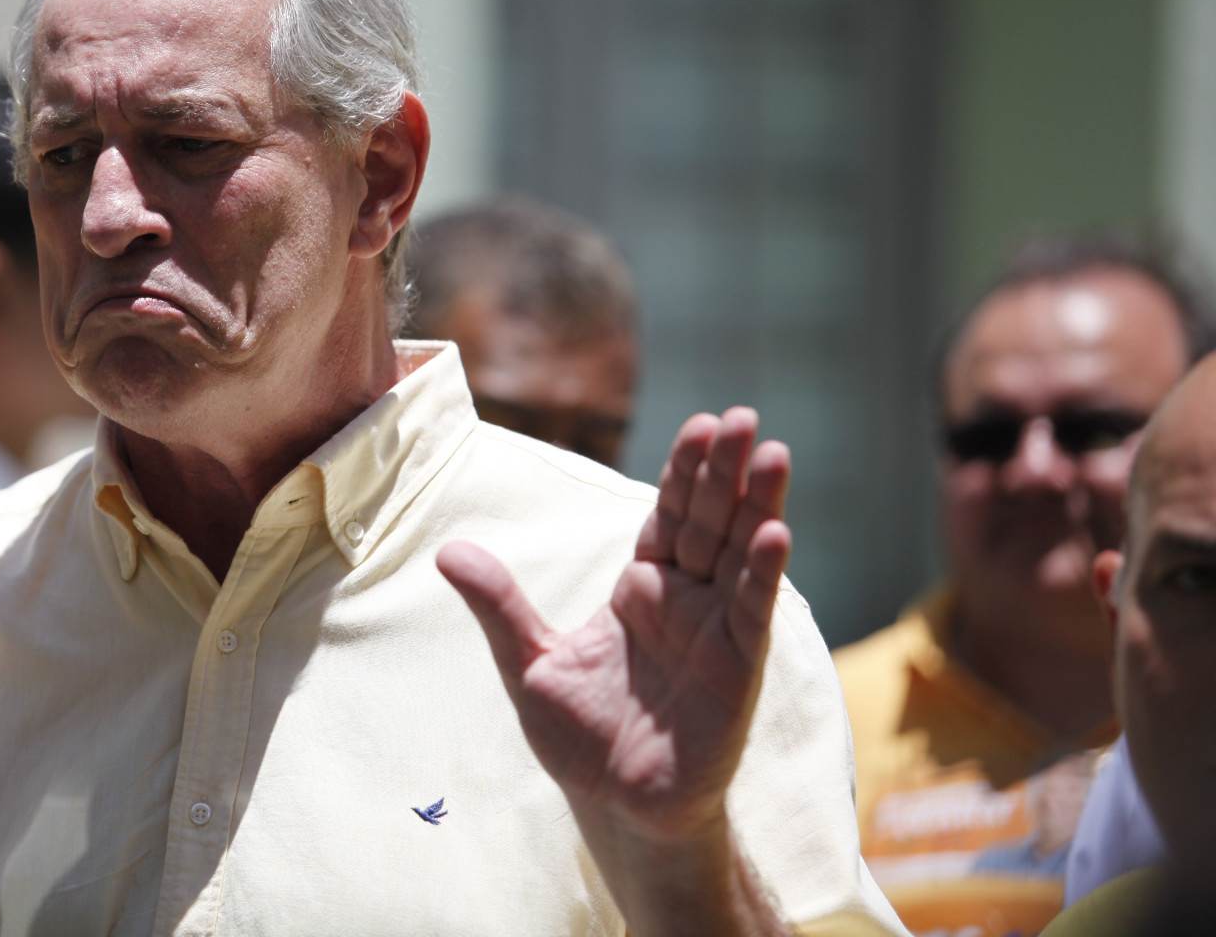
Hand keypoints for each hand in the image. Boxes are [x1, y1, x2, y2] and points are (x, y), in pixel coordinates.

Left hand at [438, 407, 790, 846]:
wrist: (616, 806)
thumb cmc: (580, 738)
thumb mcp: (528, 664)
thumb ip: (498, 604)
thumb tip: (448, 552)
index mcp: (641, 588)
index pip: (667, 514)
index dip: (684, 471)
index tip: (700, 424)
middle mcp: (686, 599)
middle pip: (709, 520)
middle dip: (724, 469)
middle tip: (741, 416)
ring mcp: (716, 630)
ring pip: (740, 553)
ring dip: (758, 503)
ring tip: (772, 450)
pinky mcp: (738, 668)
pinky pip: (752, 611)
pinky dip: (763, 571)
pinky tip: (776, 531)